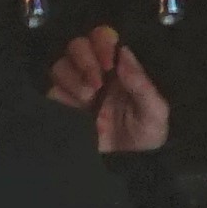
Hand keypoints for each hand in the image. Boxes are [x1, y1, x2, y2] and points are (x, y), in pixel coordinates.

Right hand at [45, 27, 172, 155]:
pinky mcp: (60, 107)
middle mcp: (94, 73)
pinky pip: (51, 90)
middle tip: (97, 82)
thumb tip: (124, 54)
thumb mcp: (155, 112)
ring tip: (89, 97)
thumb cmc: (146, 137)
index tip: (110, 62)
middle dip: (86, 59)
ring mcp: (74, 89)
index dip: (102, 42)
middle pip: (77, 45)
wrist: (126, 169)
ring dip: (74, 76)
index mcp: (117, 68)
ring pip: (60, 64)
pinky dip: (62, 94)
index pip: (103, 38)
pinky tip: (76, 108)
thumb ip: (142, 84)